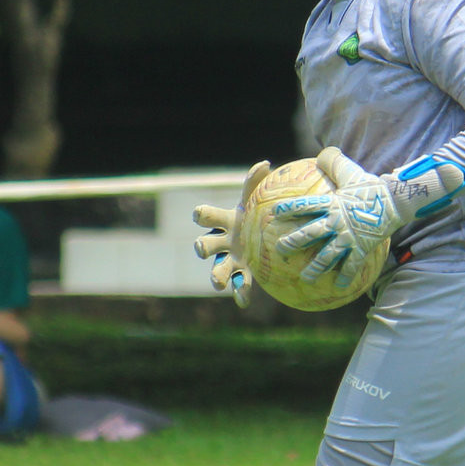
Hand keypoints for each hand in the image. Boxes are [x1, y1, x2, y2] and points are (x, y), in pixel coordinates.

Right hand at [193, 161, 270, 307]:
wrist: (265, 232)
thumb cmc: (256, 211)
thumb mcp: (256, 198)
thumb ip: (256, 182)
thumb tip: (265, 164)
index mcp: (223, 221)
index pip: (205, 216)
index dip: (201, 214)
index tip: (199, 214)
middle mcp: (222, 242)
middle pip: (204, 245)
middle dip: (202, 246)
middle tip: (203, 248)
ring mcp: (231, 260)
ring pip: (218, 270)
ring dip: (216, 276)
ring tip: (217, 282)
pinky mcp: (244, 274)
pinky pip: (240, 286)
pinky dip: (240, 294)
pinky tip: (243, 302)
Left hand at [272, 147, 464, 290]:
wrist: (396, 200)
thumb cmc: (371, 186)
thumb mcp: (350, 171)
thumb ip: (334, 162)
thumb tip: (322, 152)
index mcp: (330, 203)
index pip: (304, 205)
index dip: (288, 209)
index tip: (272, 215)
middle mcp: (335, 221)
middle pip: (309, 234)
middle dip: (293, 243)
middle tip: (279, 250)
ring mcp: (348, 236)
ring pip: (327, 256)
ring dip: (315, 268)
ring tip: (305, 278)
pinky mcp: (362, 248)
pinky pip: (351, 266)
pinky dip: (345, 276)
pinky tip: (339, 286)